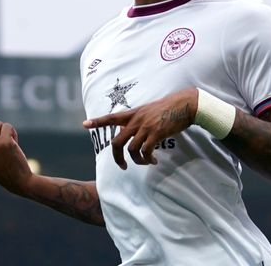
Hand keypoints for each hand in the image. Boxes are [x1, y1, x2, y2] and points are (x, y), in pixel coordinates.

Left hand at [82, 88, 196, 169]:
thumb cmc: (170, 108)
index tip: (84, 124)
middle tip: (123, 166)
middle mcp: (136, 120)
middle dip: (117, 157)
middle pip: (117, 141)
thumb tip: (132, 131)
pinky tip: (154, 160)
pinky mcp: (156, 133)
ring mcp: (145, 127)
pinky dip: (148, 159)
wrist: (185, 104)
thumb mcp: (150, 110)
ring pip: (131, 149)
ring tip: (145, 162)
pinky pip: (145, 151)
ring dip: (137, 160)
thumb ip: (139, 120)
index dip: (98, 121)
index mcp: (134, 113)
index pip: (111, 117)